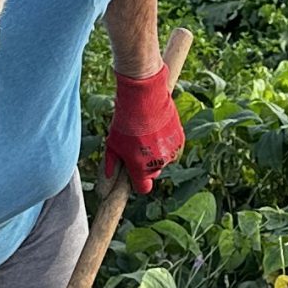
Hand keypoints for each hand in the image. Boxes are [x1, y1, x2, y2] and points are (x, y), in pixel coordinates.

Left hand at [104, 62, 184, 193]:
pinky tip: (157, 128)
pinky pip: (172, 147)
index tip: (133, 174)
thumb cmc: (125, 122)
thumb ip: (111, 163)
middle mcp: (157, 164)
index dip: (138, 182)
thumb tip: (108, 176)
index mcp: (140, 169)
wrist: (144, 99)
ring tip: (147, 133)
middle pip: (152, 173)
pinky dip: (166, 141)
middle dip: (145, 165)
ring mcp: (170, 153)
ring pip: (163, 159)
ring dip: (156, 152)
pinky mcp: (180, 140)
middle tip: (137, 147)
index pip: (143, 188)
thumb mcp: (112, 143)